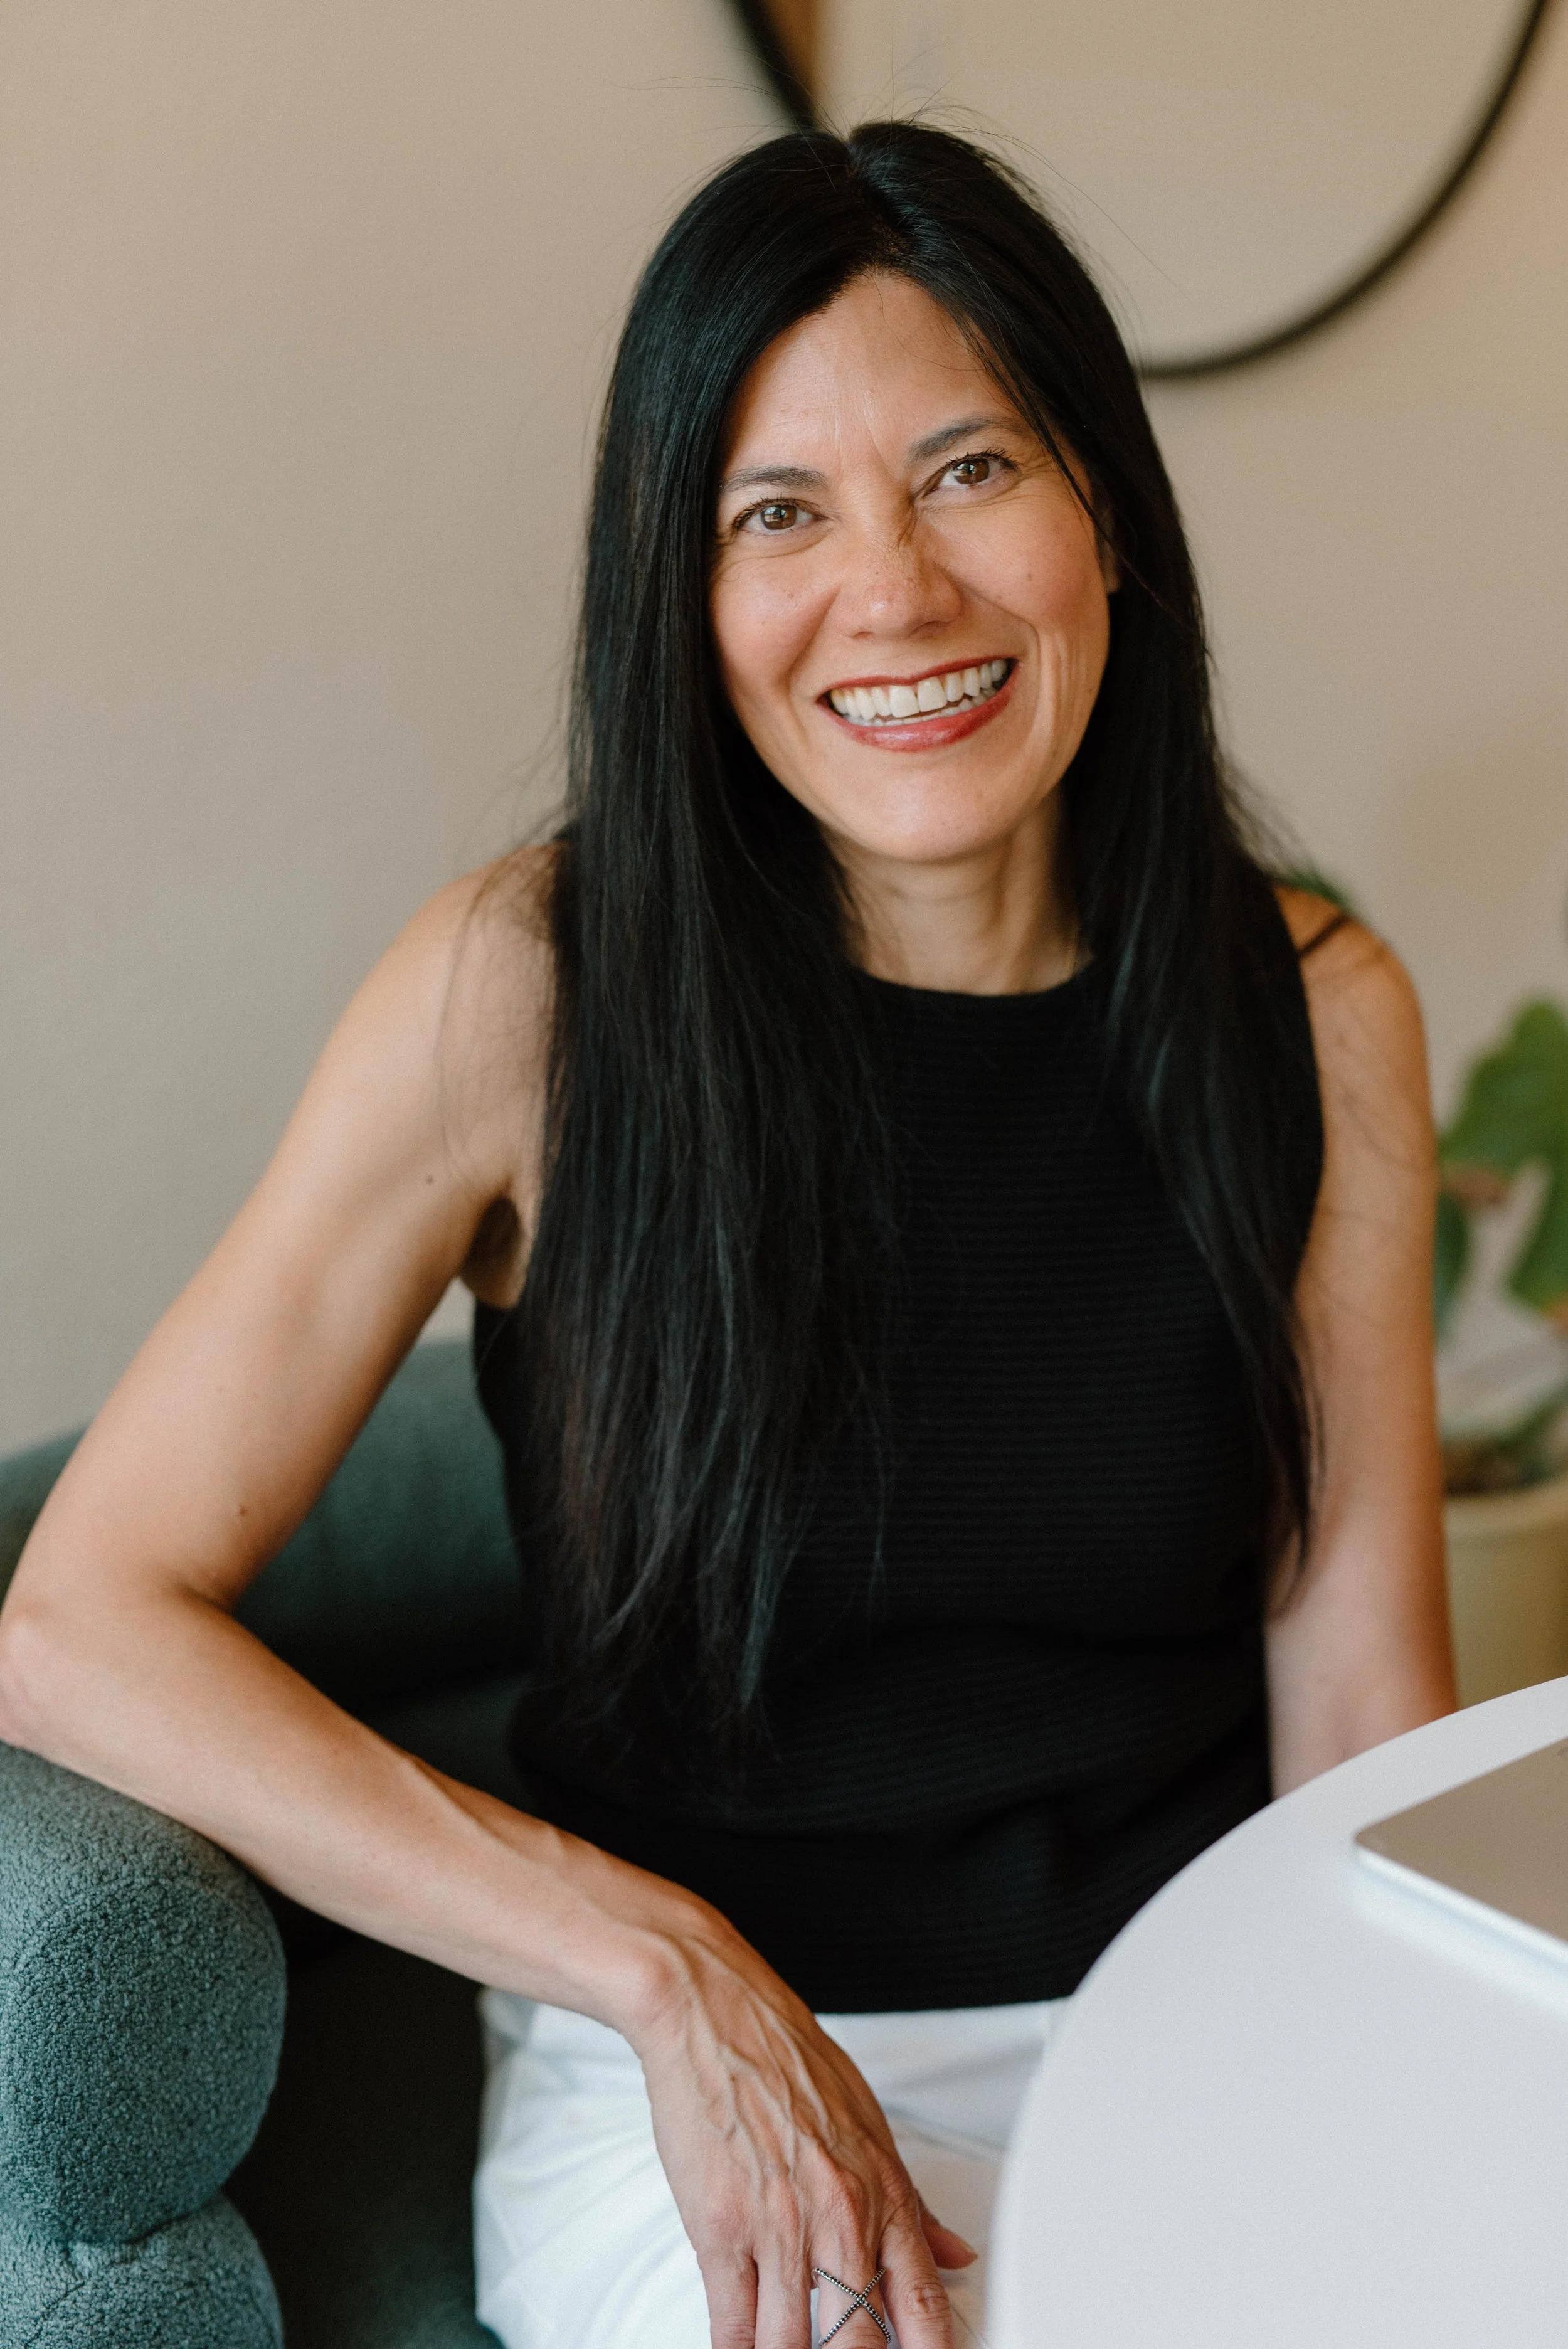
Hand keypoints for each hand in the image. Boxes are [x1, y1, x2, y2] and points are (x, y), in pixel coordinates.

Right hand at [629, 1908, 975, 2347]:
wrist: (714, 2014)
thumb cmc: (786, 2059)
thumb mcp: (868, 2124)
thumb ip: (911, 2202)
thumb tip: (955, 2254)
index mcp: (882, 2190)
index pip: (923, 2303)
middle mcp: (839, 2216)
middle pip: (860, 2341)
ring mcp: (779, 2228)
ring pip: (792, 2345)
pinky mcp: (719, 2231)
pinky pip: (733, 2326)